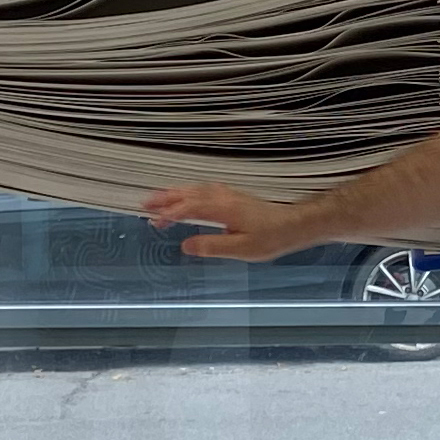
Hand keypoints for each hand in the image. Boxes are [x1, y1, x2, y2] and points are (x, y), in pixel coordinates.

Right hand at [142, 182, 304, 262]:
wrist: (293, 225)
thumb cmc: (271, 238)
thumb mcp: (241, 248)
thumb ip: (212, 245)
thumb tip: (187, 245)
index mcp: (222, 208)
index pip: (189, 208)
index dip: (170, 214)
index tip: (155, 222)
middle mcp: (223, 197)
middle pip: (188, 194)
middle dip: (165, 199)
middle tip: (145, 204)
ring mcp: (228, 195)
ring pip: (195, 190)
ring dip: (175, 194)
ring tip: (157, 200)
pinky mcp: (233, 197)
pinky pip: (204, 190)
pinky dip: (189, 192)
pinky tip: (186, 196)